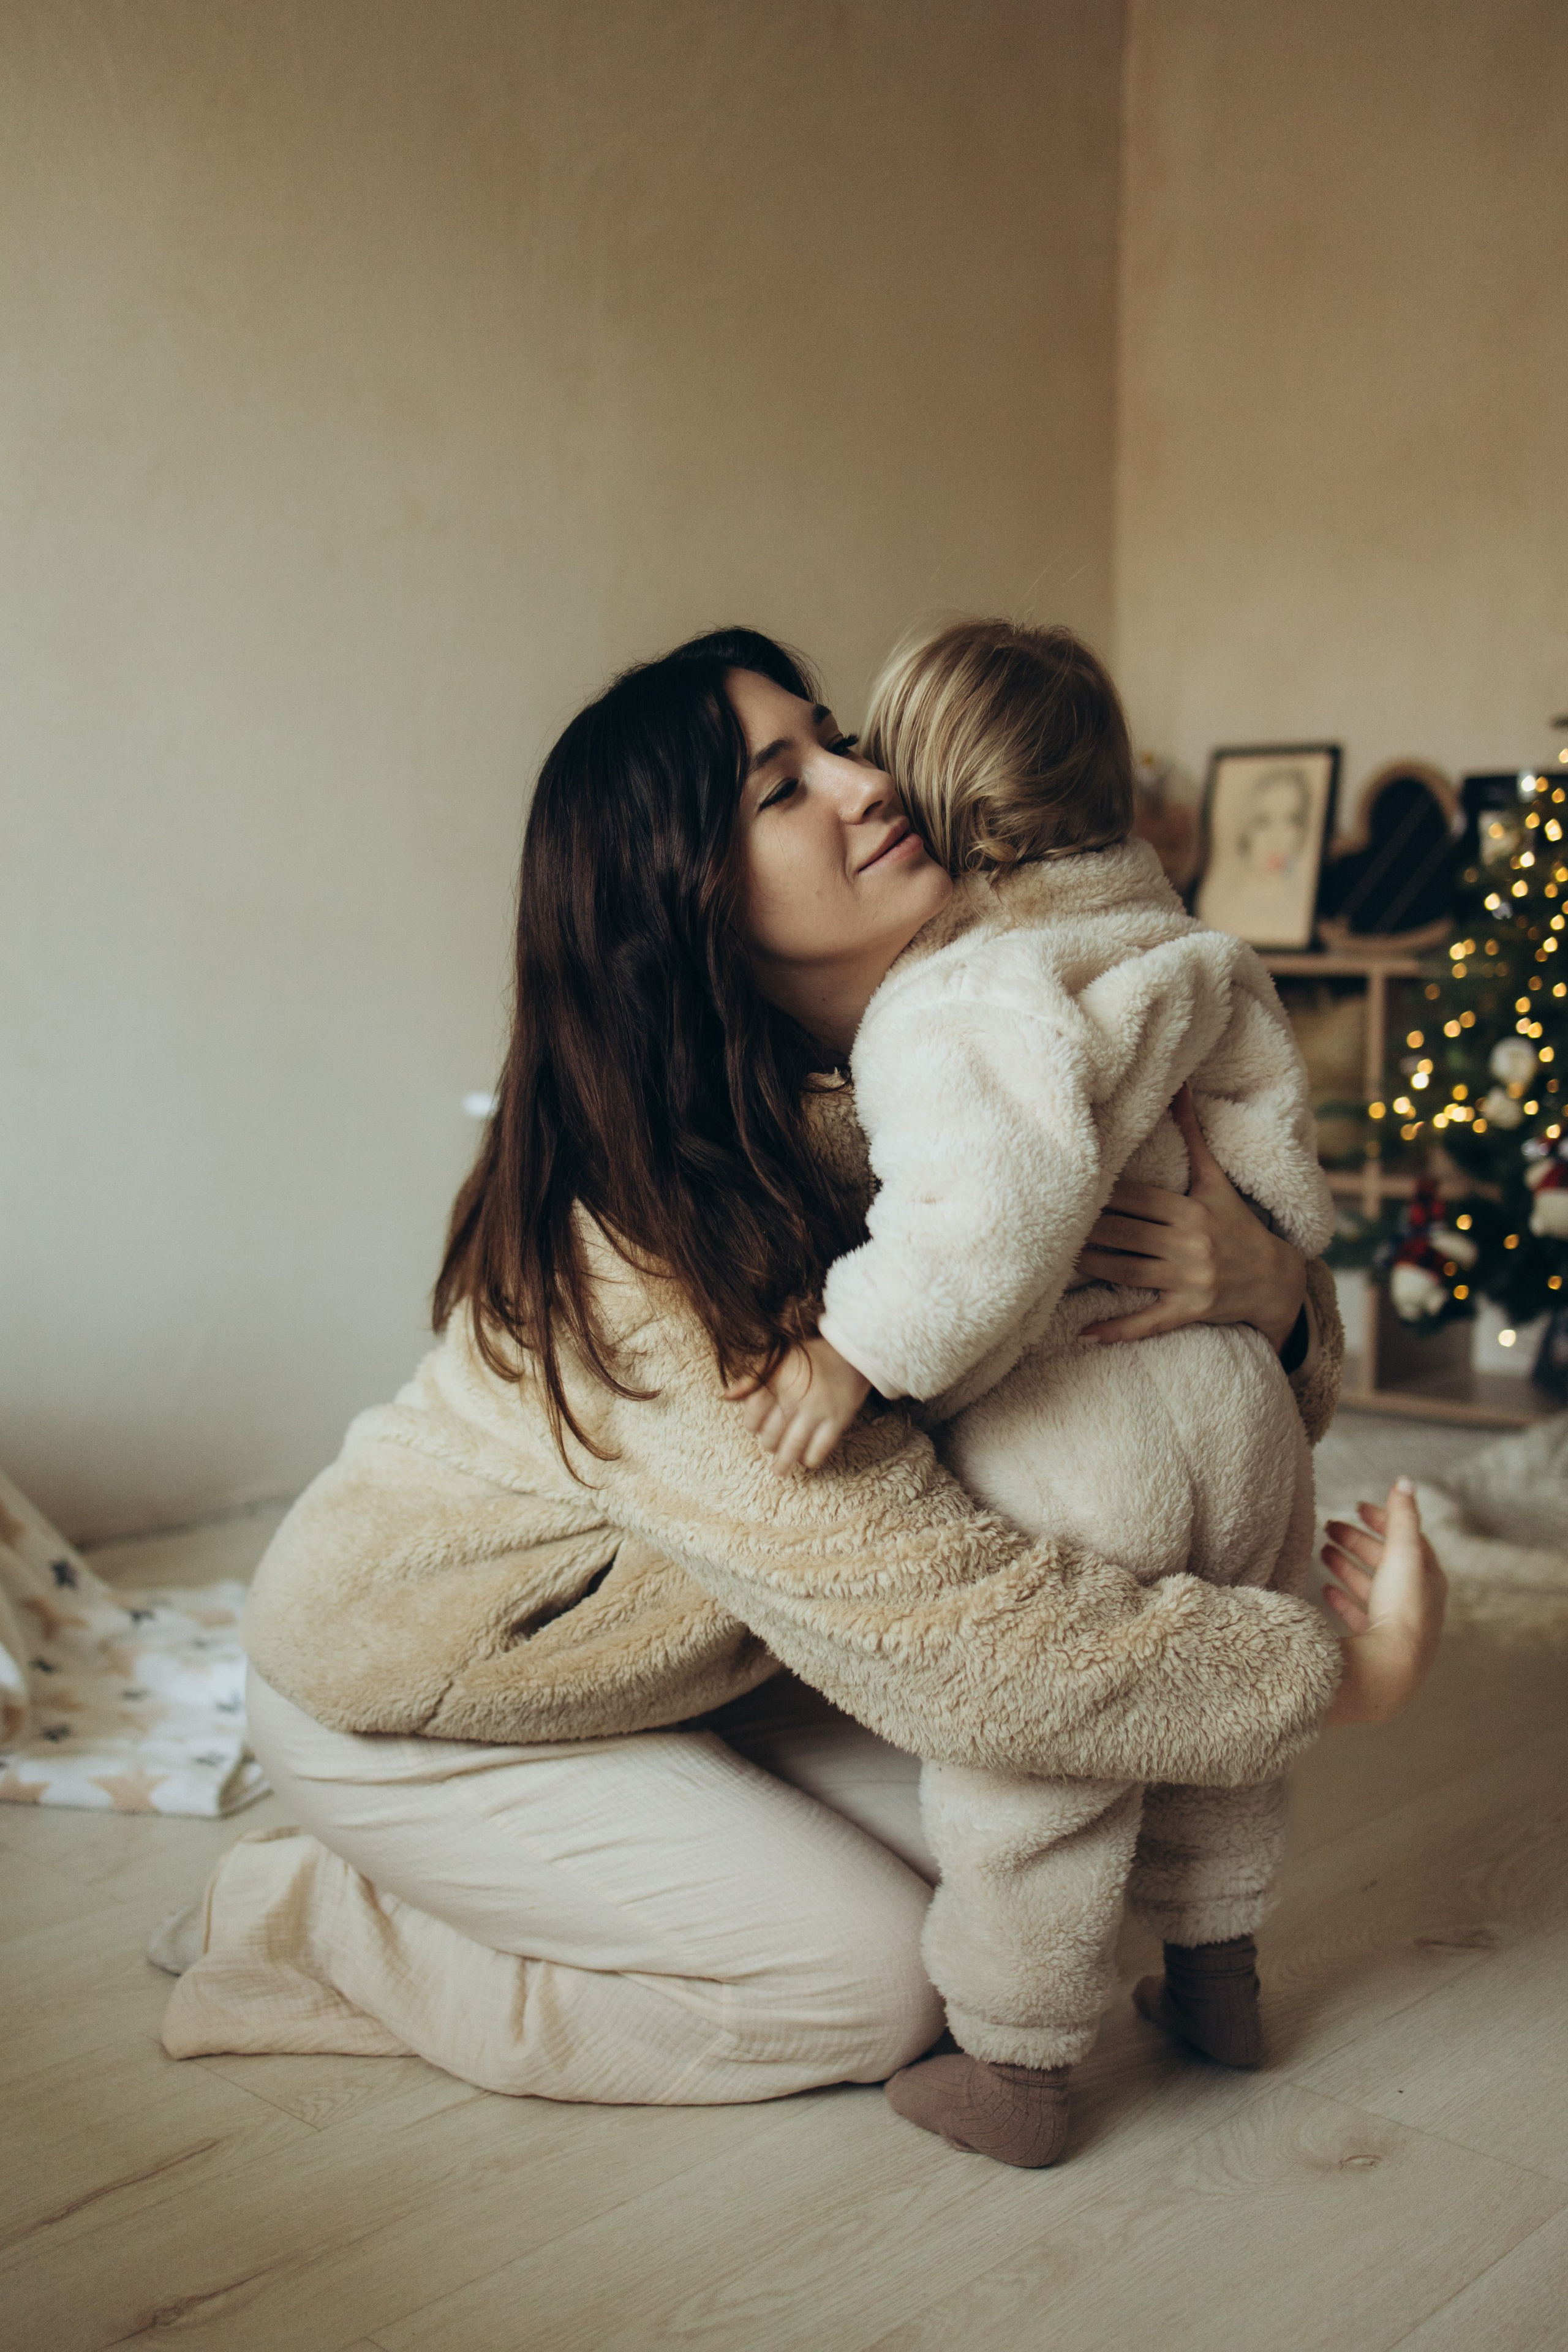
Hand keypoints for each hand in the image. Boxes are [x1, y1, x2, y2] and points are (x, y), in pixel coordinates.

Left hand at [724, 1336, 871, 1475]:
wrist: (852, 1353)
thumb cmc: (812, 1357)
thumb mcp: (780, 1358)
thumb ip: (752, 1377)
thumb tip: (726, 1396)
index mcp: (779, 1379)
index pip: (754, 1412)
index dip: (752, 1424)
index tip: (755, 1429)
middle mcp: (796, 1395)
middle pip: (773, 1432)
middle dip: (769, 1444)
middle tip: (772, 1446)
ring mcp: (818, 1409)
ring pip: (794, 1445)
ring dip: (785, 1461)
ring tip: (779, 1471)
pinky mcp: (838, 1419)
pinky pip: (820, 1447)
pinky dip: (811, 1458)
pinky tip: (807, 1461)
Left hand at [1075, 1086, 1306, 1351]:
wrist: (1275, 1279)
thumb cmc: (1237, 1224)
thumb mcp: (1217, 1181)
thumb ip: (1194, 1136)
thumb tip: (1182, 1086)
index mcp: (1191, 1210)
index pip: (1135, 1198)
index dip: (1101, 1193)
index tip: (1069, 1187)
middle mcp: (1189, 1245)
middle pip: (1124, 1233)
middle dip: (1087, 1229)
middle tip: (1050, 1223)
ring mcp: (1188, 1280)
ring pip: (1125, 1271)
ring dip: (1090, 1266)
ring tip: (1055, 1259)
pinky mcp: (1187, 1311)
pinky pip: (1146, 1322)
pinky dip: (1116, 1330)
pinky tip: (1083, 1334)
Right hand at [1321, 1479, 1446, 1726]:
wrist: (1391, 1670)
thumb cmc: (1401, 1610)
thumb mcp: (1403, 1554)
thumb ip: (1401, 1516)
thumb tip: (1405, 1481)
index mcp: (1428, 1579)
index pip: (1409, 1538)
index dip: (1385, 1518)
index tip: (1357, 1505)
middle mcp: (1416, 1601)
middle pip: (1386, 1561)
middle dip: (1359, 1540)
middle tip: (1330, 1525)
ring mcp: (1395, 1624)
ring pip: (1370, 1585)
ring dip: (1347, 1564)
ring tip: (1322, 1549)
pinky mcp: (1375, 1643)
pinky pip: (1358, 1613)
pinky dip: (1342, 1596)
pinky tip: (1325, 1588)